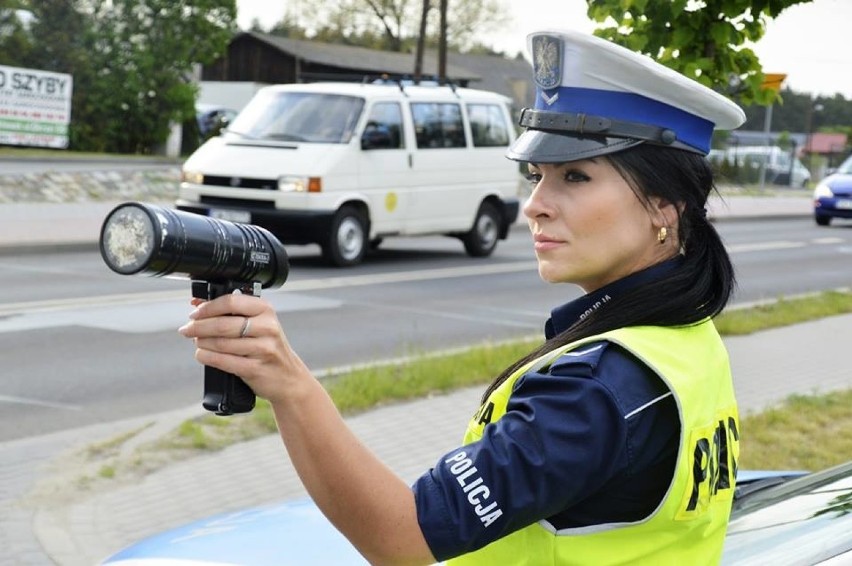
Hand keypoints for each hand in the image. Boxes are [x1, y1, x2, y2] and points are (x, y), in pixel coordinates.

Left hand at [178, 293, 310, 403]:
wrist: (288, 377)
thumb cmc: (268, 348)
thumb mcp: (258, 325)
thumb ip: (232, 313)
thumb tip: (198, 303)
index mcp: (266, 310)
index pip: (231, 302)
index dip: (208, 307)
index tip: (195, 313)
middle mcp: (267, 327)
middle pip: (223, 324)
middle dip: (199, 327)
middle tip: (187, 329)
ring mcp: (263, 348)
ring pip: (220, 343)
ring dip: (202, 342)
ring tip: (197, 342)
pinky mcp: (255, 368)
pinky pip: (223, 361)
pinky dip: (207, 357)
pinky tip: (202, 354)